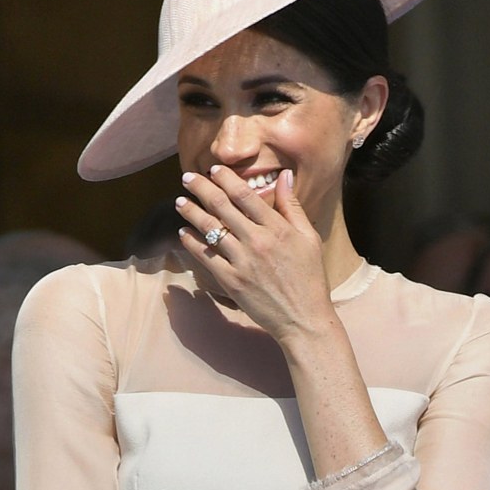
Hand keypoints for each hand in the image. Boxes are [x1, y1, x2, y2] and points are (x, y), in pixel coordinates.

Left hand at [175, 166, 333, 343]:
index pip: (245, 195)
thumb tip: (284, 176)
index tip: (214, 169)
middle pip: (222, 207)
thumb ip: (293, 206)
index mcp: (277, 229)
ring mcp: (242, 262)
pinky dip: (193, 243)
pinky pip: (206, 257)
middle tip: (187, 178)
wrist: (303, 319)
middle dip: (201, 189)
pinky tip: (184, 234)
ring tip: (180, 202)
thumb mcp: (309, 238)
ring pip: (210, 230)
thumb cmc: (309, 278)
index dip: (226, 179)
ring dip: (191, 213)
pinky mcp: (231, 282)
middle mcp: (257, 242)